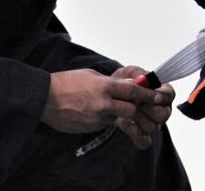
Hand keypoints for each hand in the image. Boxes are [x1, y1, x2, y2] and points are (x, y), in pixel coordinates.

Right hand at [41, 68, 167, 134]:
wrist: (45, 99)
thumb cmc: (66, 82)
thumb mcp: (91, 75)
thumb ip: (110, 81)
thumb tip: (125, 85)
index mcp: (105, 87)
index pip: (134, 92)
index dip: (149, 95)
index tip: (159, 96)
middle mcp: (104, 104)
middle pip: (132, 110)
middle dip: (138, 108)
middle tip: (142, 106)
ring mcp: (97, 118)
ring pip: (119, 118)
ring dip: (121, 114)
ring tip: (114, 107)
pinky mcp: (91, 128)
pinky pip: (105, 124)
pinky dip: (107, 118)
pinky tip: (96, 111)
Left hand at [112, 65, 174, 149]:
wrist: (111, 96)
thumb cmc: (125, 82)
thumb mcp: (130, 72)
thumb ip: (138, 74)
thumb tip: (143, 80)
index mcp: (161, 92)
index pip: (170, 95)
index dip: (163, 95)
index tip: (154, 93)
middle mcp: (160, 109)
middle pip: (164, 114)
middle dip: (149, 108)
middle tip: (137, 102)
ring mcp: (152, 124)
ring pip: (153, 127)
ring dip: (138, 119)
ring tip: (126, 110)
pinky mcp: (142, 136)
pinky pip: (144, 141)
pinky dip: (134, 134)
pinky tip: (124, 123)